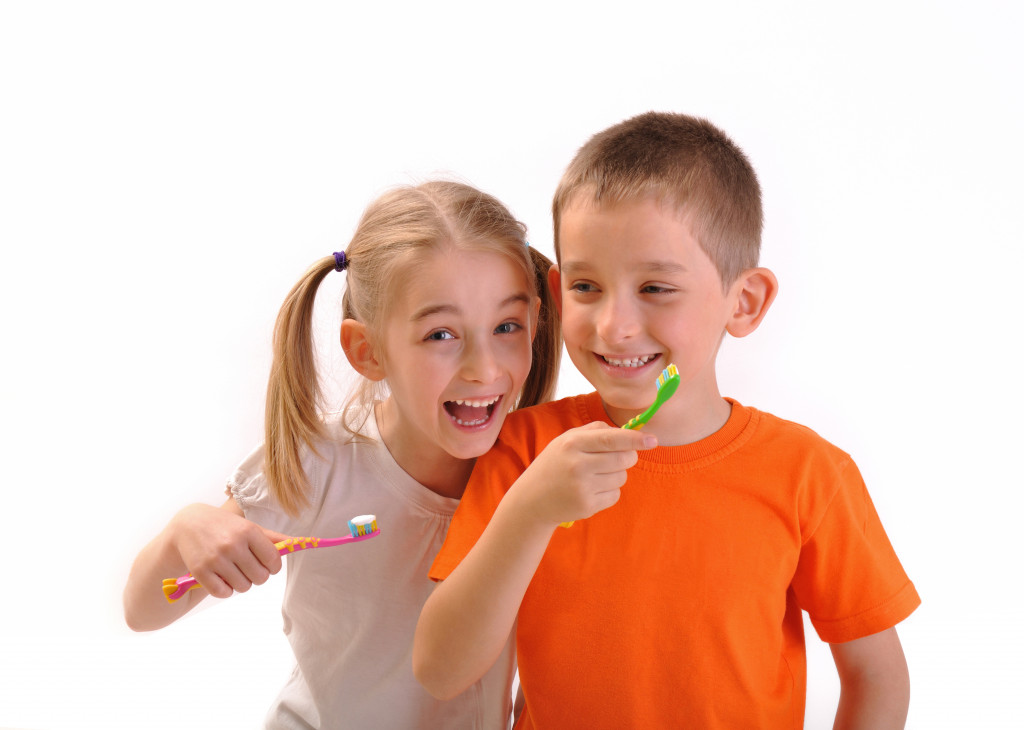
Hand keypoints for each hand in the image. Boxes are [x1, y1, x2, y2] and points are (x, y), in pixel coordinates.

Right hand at [170, 503, 290, 598]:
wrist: (189, 524)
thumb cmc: (225, 526)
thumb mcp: (249, 526)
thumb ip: (272, 538)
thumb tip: (297, 544)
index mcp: (248, 531)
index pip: (273, 560)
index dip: (273, 567)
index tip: (268, 564)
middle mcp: (233, 545)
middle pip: (260, 577)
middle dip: (258, 576)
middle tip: (249, 568)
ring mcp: (216, 559)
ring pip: (243, 587)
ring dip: (242, 583)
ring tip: (235, 572)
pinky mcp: (200, 572)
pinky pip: (223, 593)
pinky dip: (226, 590)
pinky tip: (223, 578)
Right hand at [510, 422, 655, 525]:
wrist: (532, 500)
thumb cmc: (554, 465)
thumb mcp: (566, 441)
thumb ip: (595, 431)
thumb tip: (629, 431)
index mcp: (573, 443)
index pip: (612, 439)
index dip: (635, 439)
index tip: (653, 440)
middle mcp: (578, 465)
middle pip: (624, 459)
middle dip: (628, 457)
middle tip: (616, 459)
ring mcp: (582, 487)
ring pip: (622, 477)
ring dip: (616, 475)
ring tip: (595, 476)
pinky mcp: (587, 506)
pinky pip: (615, 495)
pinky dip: (609, 492)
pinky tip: (591, 491)